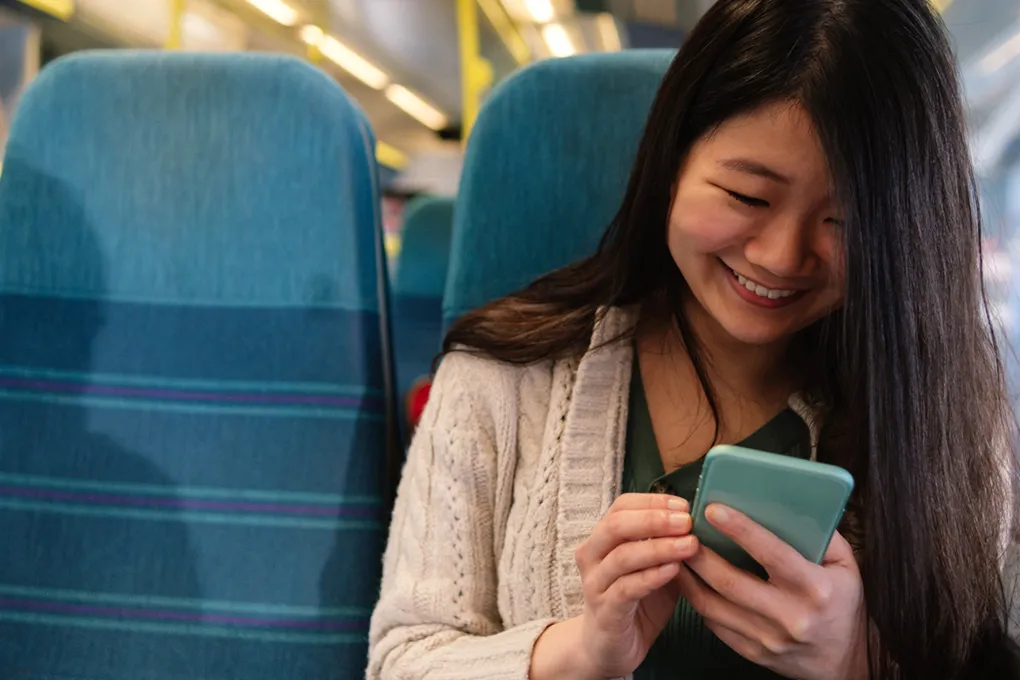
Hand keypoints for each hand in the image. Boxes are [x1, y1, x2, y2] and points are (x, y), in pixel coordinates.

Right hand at [532, 493, 699, 679]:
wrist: (608, 647)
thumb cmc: (634, 602)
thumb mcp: (654, 567)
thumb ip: (667, 546)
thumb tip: (699, 523)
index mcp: (603, 539)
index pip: (621, 506)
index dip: (652, 501)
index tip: (683, 504)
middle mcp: (592, 556)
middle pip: (616, 525)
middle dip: (655, 519)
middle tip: (687, 521)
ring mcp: (596, 584)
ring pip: (622, 556)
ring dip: (659, 547)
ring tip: (689, 544)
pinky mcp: (605, 611)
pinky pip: (627, 588)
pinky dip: (651, 576)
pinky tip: (673, 570)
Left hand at [675, 504, 867, 679]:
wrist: (848, 662)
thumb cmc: (843, 604)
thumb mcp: (846, 565)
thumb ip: (821, 535)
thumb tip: (787, 505)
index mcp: (815, 588)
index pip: (771, 554)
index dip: (739, 530)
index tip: (712, 509)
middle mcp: (790, 616)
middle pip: (730, 581)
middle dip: (699, 554)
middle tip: (682, 531)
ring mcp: (769, 639)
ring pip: (713, 606)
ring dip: (689, 578)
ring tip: (676, 554)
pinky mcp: (753, 653)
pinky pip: (715, 625)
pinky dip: (697, 601)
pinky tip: (689, 582)